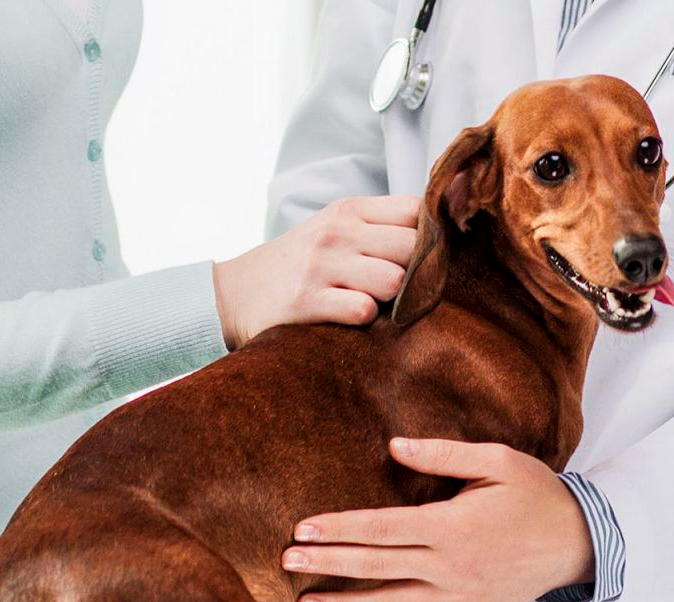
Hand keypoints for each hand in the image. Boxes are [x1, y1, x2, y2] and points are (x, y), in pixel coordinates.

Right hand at [212, 196, 418, 348]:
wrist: (233, 293)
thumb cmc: (298, 264)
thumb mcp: (334, 229)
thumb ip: (380, 227)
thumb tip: (439, 233)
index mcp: (349, 211)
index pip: (415, 210)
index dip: (432, 236)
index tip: (430, 258)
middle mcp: (337, 233)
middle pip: (414, 246)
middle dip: (418, 273)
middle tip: (407, 291)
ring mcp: (321, 266)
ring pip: (394, 280)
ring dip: (394, 300)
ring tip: (378, 305)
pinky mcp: (306, 301)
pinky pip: (362, 310)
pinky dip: (365, 319)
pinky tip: (353, 318)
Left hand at [281, 438, 594, 601]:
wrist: (579, 543)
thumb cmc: (536, 494)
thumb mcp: (497, 461)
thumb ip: (444, 455)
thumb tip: (394, 446)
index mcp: (452, 525)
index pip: (382, 527)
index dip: (339, 528)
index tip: (302, 527)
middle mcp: (449, 566)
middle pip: (376, 566)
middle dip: (327, 564)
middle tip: (285, 561)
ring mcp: (456, 597)